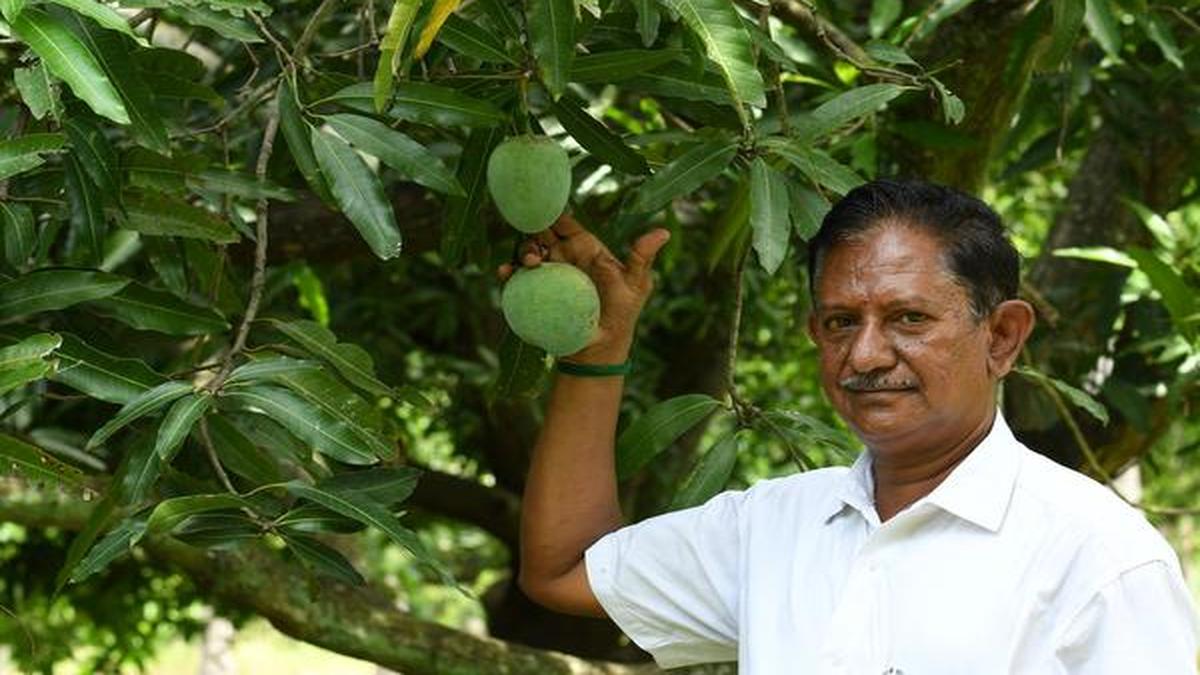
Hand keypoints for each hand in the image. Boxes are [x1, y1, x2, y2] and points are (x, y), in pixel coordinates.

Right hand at [497, 213, 670, 363]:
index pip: (567, 225)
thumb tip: (662, 232)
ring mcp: (548, 276)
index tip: (545, 212)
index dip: (555, 216)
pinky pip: (517, 279)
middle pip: (543, 235)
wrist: (599, 351)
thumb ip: (641, 258)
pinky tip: (505, 273)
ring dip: (523, 251)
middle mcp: (565, 258)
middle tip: (538, 246)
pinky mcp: (535, 293)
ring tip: (529, 262)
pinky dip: (508, 272)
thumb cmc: (622, 315)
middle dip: (534, 232)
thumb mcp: (635, 285)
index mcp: (587, 249)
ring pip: (528, 253)